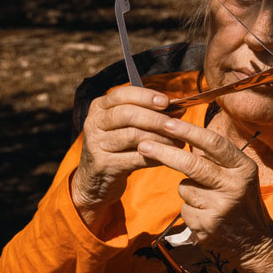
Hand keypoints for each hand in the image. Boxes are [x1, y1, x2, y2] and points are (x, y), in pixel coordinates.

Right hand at [70, 83, 181, 226]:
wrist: (97, 177)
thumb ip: (147, 113)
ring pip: (133, 136)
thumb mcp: (126, 124)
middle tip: (175, 124)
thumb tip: (178, 108)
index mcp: (100, 107)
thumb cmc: (119, 145)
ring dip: (160, 138)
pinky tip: (168, 156)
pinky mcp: (103, 164)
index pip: (121, 95)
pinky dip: (155, 156)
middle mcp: (94, 123)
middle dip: (155, 118)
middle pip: (127, 114)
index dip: (145, 96)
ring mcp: (96, 144)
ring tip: (178, 142)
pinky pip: (135, 158)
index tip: (166, 101)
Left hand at [129, 114, 272, 259]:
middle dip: (164, 153)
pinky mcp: (206, 224)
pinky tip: (207, 216)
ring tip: (208, 201)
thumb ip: (218, 159)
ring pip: (185, 187)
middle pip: (193, 164)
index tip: (168, 124)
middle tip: (143, 144)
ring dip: (188, 190)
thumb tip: (186, 137)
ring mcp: (220, 206)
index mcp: (244, 168)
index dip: (189, 132)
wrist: (256, 242)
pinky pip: (184, 208)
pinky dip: (190, 210)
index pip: (215, 144)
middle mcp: (234, 185)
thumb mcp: (241, 176)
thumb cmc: (243, 201)